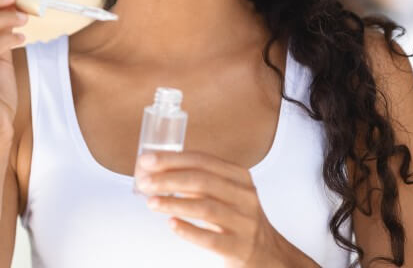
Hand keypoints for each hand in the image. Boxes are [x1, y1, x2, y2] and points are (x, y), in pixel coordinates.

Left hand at [135, 150, 312, 266]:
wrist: (268, 254)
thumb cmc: (239, 218)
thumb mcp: (227, 193)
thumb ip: (198, 181)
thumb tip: (156, 172)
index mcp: (239, 177)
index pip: (202, 161)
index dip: (172, 159)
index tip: (147, 160)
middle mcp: (245, 196)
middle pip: (202, 181)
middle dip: (168, 179)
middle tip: (144, 181)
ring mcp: (244, 222)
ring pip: (205, 207)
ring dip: (173, 203)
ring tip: (151, 201)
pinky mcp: (239, 247)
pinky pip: (211, 239)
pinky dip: (189, 230)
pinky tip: (172, 224)